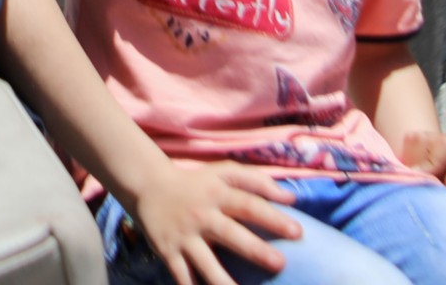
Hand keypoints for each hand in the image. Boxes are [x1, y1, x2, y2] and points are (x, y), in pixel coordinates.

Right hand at [116, 159, 302, 284]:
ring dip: (224, 282)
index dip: (273, 217)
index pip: (249, 204)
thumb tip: (291, 198)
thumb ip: (256, 180)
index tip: (298, 232)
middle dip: (255, 250)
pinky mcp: (168, 251)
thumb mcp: (223, 171)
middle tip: (279, 264)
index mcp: (218, 193)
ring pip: (206, 263)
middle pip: (231, 233)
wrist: (148, 186)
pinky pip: (182, 275)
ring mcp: (184, 235)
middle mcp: (202, 214)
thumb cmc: (196, 183)